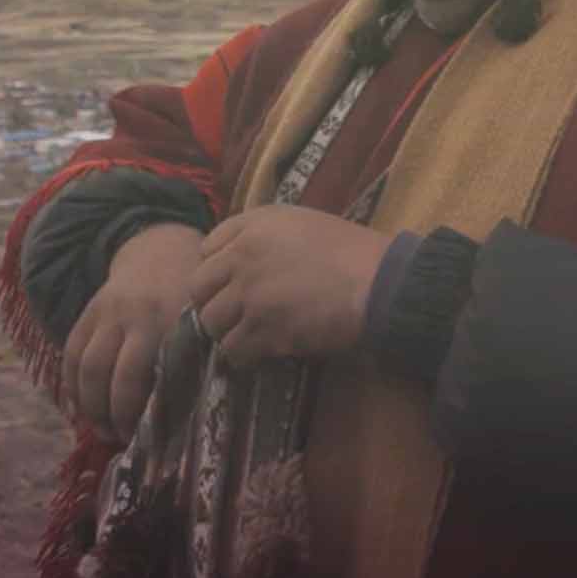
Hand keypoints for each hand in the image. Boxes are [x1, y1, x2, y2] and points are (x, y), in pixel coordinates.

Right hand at [61, 222, 200, 442]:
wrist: (162, 250)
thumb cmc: (192, 300)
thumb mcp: (204, 324)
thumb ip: (199, 361)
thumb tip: (190, 421)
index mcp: (178, 322)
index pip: (162, 378)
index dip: (154, 414)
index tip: (156, 442)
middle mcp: (141, 316)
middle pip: (119, 376)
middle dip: (117, 415)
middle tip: (122, 440)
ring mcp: (111, 311)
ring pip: (90, 366)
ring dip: (91, 406)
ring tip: (100, 430)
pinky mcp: (90, 310)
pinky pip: (72, 351)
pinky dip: (72, 384)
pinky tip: (81, 408)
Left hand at [189, 205, 393, 366]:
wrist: (377, 283)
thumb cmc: (349, 250)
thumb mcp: (300, 222)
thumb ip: (262, 233)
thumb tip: (236, 259)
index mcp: (252, 226)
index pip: (206, 250)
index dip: (218, 270)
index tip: (233, 283)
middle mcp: (242, 257)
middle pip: (199, 288)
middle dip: (214, 303)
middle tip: (235, 314)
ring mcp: (250, 295)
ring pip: (211, 322)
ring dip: (227, 331)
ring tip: (250, 334)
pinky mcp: (263, 329)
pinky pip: (233, 350)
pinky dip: (243, 355)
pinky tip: (261, 352)